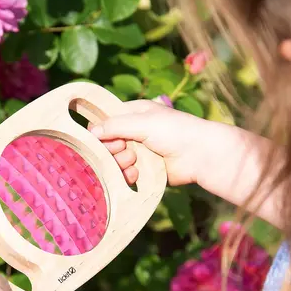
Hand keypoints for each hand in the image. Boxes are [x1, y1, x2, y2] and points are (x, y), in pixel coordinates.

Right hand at [89, 100, 206, 185]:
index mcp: (134, 114)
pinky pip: (126, 175)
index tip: (100, 137)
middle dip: (112, 149)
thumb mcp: (143, 122)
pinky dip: (127, 176)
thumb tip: (91, 131)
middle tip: (123, 149)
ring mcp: (139, 152)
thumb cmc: (174, 130)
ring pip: (115, 161)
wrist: (200, 155)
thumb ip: (115, 125)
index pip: (106, 121)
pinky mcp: (144, 170)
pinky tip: (135, 174)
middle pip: (107, 144)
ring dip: (120, 163)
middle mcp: (134, 133)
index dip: (100, 131)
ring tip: (133, 161)